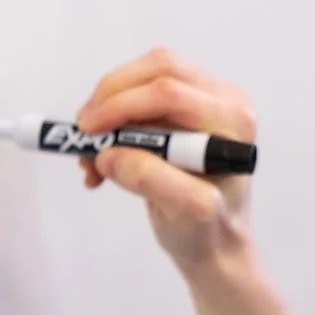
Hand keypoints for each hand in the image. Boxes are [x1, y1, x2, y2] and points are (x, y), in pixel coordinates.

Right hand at [76, 48, 256, 274]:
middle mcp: (223, 100)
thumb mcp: (187, 213)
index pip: (170, 91)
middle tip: (82, 132)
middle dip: (111, 97)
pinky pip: (138, 94)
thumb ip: (152, 181)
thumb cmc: (208, 231)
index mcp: (231, 120)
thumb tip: (109, 154)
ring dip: (107, 109)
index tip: (87, 131)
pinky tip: (99, 160)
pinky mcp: (183, 107)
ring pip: (143, 79)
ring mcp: (204, 99)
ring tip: (89, 156)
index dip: (122, 104)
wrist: (214, 244)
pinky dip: (111, 121)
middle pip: (157, 70)